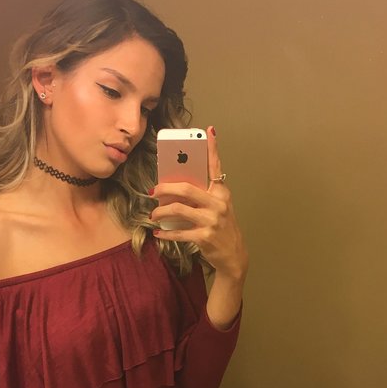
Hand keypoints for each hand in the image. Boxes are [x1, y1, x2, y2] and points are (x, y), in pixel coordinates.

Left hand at [151, 126, 247, 279]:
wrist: (233, 255)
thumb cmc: (221, 228)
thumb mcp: (217, 208)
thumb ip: (203, 196)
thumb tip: (175, 187)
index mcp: (221, 193)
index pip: (216, 167)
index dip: (212, 149)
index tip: (209, 131)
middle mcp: (217, 204)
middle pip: (186, 188)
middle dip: (165, 188)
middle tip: (153, 191)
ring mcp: (212, 220)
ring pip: (178, 209)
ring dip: (161, 212)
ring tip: (154, 214)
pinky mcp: (204, 237)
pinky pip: (179, 232)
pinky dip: (166, 233)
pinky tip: (159, 233)